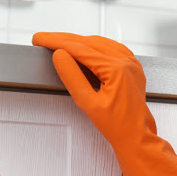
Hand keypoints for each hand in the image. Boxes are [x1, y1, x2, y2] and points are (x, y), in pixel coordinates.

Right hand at [31, 32, 155, 148]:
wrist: (136, 136)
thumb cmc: (117, 125)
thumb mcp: (88, 103)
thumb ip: (72, 77)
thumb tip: (60, 56)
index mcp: (116, 69)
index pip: (79, 48)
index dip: (56, 42)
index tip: (41, 39)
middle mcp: (126, 61)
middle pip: (88, 41)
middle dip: (63, 39)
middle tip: (44, 39)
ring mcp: (130, 62)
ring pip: (99, 42)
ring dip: (78, 41)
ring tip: (58, 43)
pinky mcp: (131, 66)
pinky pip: (110, 48)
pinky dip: (93, 46)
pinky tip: (83, 48)